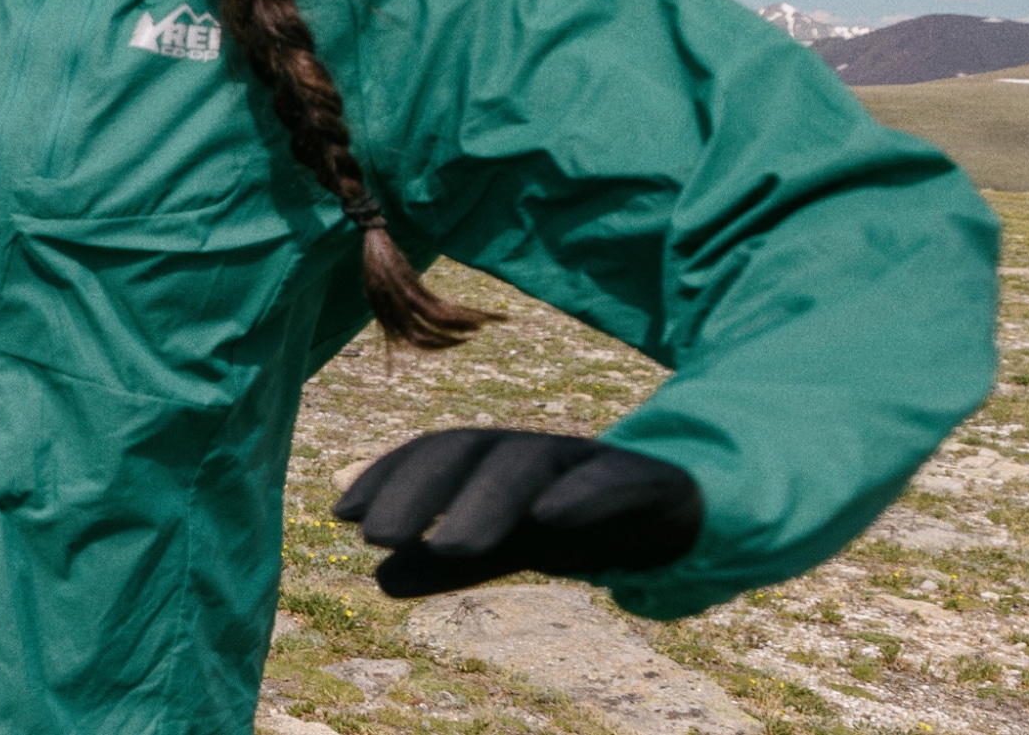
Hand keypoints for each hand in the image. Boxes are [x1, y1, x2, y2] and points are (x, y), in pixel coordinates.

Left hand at [330, 428, 702, 597]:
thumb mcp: (508, 545)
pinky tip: (549, 520)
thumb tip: (379, 578)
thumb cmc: (579, 520)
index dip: (389, 477)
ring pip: (532, 462)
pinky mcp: (651, 481)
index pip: (435, 453)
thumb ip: (446, 562)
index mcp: (500, 462)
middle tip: (377, 536)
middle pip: (472, 448)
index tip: (342, 516)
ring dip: (486, 500)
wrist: (686, 510)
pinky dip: (581, 492)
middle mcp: (539, 451)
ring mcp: (593, 460)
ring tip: (452, 547)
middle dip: (420, 487)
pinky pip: (614, 476)